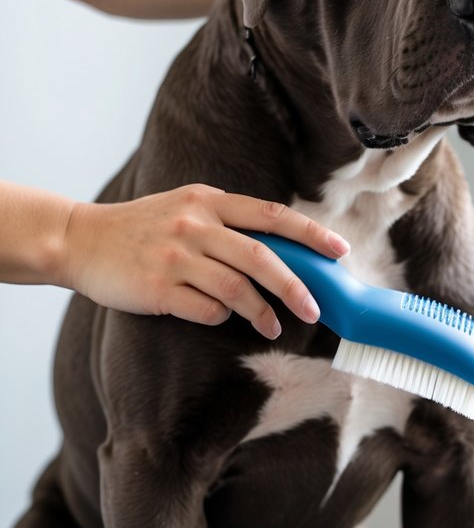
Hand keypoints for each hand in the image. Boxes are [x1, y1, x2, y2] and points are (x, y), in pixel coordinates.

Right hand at [63, 185, 349, 337]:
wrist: (81, 240)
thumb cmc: (142, 228)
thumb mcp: (186, 208)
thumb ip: (227, 221)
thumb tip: (283, 248)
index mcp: (208, 201)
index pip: (271, 216)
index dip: (309, 234)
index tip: (339, 251)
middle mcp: (194, 225)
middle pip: (260, 257)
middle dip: (295, 286)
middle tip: (315, 310)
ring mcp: (174, 256)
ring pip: (236, 288)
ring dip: (261, 313)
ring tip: (274, 327)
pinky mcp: (156, 287)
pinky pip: (203, 309)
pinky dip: (220, 318)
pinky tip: (220, 319)